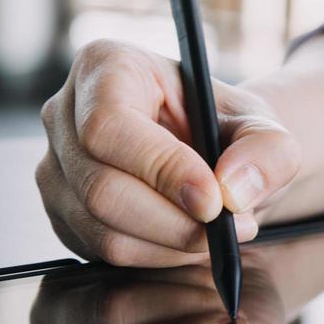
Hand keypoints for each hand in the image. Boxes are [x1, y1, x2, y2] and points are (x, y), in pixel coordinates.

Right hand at [36, 39, 301, 266]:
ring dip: (170, 244)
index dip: (161, 169)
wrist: (218, 155)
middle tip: (229, 225)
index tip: (213, 201)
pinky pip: (101, 251)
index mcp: (106, 67)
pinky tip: (188, 239)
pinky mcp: (63, 213)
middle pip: (99, 186)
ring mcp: (56, 167)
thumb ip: (267, 151)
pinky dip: (155, 257)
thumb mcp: (265, 128)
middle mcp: (66, 113)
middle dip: (173, 221)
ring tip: (217, 231)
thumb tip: (232, 189)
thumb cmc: (230, 129)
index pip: (109, 125)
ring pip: (100, 228)